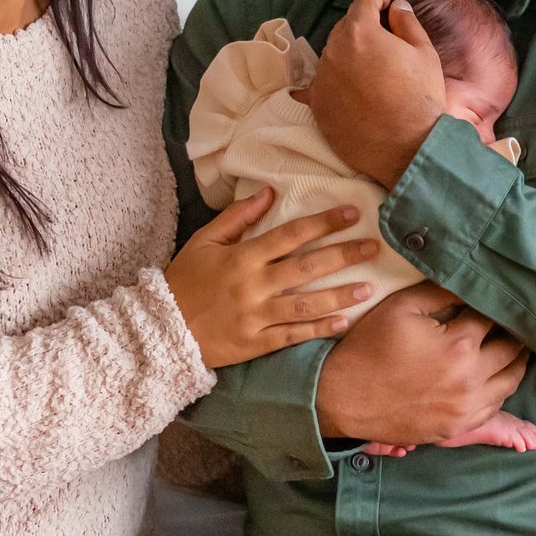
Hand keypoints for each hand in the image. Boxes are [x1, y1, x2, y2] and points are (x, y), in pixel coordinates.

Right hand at [164, 189, 380, 368]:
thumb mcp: (205, 241)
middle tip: (374, 247)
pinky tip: (344, 322)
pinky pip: (292, 336)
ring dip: (340, 295)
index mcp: (242, 257)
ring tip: (368, 288)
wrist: (161, 329)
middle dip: (343, 255)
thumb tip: (268, 191)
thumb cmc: (184, 281)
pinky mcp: (255, 344)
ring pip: (305, 305)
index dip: (323, 223)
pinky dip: (319, 330)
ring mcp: (255, 317)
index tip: (352, 214)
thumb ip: (238, 217)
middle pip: (306, 267)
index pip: (290, 234)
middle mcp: (253, 286)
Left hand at [306, 0, 448, 187]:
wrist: (405, 149)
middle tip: (382, 35)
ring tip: (370, 66)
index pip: (363, 4)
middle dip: (363, 26)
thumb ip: (407, 22)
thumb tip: (397, 5)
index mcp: (359, 33)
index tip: (387, 2)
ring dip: (349, 53)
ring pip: (333, 55)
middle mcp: (333, 51)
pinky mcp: (317, 104)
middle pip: (345, 28)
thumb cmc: (419, 97)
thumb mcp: (424, 53)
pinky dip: (337, 79)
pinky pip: (325, 82)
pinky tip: (354, 88)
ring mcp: (322, 79)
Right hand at [316, 283, 529, 445]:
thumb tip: (468, 284)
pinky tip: (496, 376)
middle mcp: (471, 378)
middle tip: (512, 320)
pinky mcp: (459, 426)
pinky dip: (501, 388)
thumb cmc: (370, 348)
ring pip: (511, 380)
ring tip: (513, 345)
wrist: (343, 398)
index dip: (492, 305)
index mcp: (459, 344)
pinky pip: (495, 406)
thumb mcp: (401, 307)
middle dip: (512, 331)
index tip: (494, 298)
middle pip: (511, 349)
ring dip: (516, 360)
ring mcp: (467, 407)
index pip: (492, 317)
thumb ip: (440, 292)